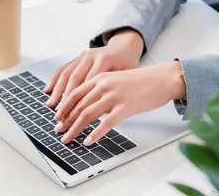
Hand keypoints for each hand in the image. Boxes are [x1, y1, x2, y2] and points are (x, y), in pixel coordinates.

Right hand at [44, 29, 143, 107]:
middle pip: (74, 79)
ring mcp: (83, 55)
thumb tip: (104, 112)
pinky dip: (55, 80)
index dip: (80, 100)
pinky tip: (48, 90)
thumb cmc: (127, 64)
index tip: (75, 115)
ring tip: (51, 106)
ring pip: (67, 74)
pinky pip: (64, 68)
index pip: (88, 83)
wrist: (125, 47)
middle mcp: (91, 56)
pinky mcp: (78, 57)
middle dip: (66, 99)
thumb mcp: (127, 75)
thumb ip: (114, 89)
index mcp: (104, 60)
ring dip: (57, 91)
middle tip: (60, 115)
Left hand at [54, 60, 185, 144]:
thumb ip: (101, 90)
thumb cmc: (141, 81)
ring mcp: (115, 96)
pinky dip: (95, 134)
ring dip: (75, 128)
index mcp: (101, 77)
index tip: (57, 117)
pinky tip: (89, 141)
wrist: (162, 79)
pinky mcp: (126, 107)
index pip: (76, 92)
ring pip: (88, 114)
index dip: (64, 106)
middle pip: (79, 105)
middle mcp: (105, 85)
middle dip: (66, 120)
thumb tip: (88, 107)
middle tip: (58, 131)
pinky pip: (106, 123)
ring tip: (68, 138)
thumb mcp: (117, 80)